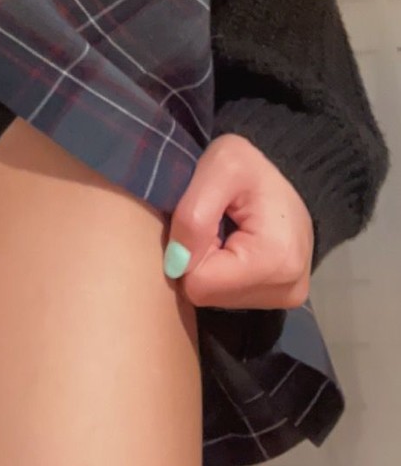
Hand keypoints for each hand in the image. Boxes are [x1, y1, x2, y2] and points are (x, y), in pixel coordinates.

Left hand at [163, 132, 313, 309]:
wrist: (283, 172)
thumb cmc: (249, 166)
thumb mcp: (219, 166)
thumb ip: (193, 214)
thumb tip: (176, 265)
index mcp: (276, 260)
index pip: (201, 283)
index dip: (189, 249)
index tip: (203, 219)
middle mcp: (288, 289)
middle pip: (208, 295)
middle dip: (200, 258)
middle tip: (215, 223)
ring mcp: (288, 296)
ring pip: (217, 298)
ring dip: (211, 265)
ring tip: (227, 231)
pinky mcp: (283, 298)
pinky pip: (232, 296)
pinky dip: (224, 272)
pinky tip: (236, 245)